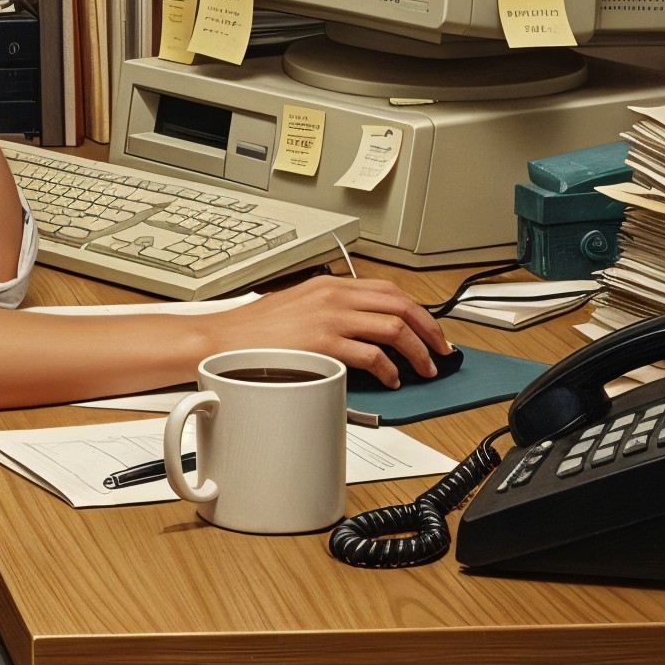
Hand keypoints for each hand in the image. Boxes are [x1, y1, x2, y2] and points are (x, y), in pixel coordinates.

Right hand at [199, 274, 450, 388]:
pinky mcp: (324, 343)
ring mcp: (330, 319)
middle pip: (401, 304)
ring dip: (418, 351)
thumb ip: (329, 311)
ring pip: (395, 327)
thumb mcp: (297, 306)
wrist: (222, 341)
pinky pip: (373, 355)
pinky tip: (392, 380)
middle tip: (442, 350)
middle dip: (430, 329)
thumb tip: (361, 330)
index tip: (430, 328)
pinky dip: (390, 369)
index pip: (388, 290)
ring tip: (424, 368)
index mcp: (329, 285)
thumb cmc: (253, 332)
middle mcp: (333, 296)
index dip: (418, 310)